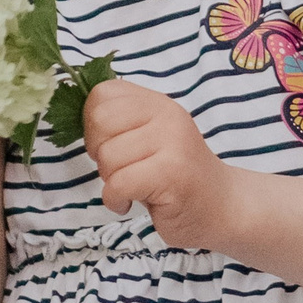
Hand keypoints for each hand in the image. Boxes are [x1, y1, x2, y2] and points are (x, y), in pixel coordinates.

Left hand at [83, 79, 237, 251]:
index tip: (111, 146)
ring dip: (110, 182)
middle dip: (99, 153)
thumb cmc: (176, 178)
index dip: (93, 124)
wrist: (224, 208)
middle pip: (100, 123)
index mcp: (156, 103)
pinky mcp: (172, 173)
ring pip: (107, 157)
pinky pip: (118, 184)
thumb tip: (78, 117)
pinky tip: (131, 203)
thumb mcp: (149, 139)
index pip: (101, 95)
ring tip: (134, 187)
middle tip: (121, 170)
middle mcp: (166, 115)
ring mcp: (171, 142)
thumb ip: (122, 123)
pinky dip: (115, 200)